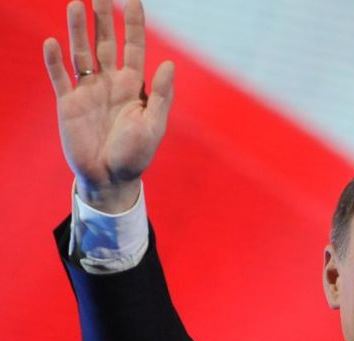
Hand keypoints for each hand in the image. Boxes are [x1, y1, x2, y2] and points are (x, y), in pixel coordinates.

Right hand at [44, 0, 173, 212]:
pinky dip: (55, 61)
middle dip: (103, 17)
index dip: (133, 23)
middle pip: (105, 42)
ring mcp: (88, 92)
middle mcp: (110, 83)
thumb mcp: (154, 125)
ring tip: (74, 4)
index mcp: (133, 87)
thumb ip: (160, 95)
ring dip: (77, 30)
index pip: (134, 47)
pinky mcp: (68, 104)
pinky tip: (52, 42)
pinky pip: (60, 77)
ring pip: (81, 53)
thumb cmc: (136, 155)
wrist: (110, 178)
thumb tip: (168, 64)